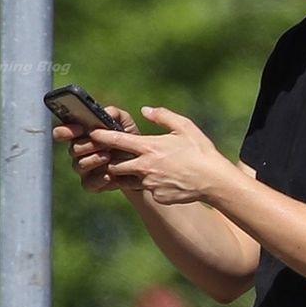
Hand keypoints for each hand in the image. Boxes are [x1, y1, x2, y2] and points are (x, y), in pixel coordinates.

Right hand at [52, 103, 132, 193]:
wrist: (141, 163)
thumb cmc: (128, 139)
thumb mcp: (124, 123)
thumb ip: (114, 113)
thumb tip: (106, 113)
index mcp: (80, 135)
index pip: (62, 132)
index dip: (66, 130)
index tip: (80, 128)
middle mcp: (78, 151)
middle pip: (73, 149)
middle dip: (88, 145)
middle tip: (103, 143)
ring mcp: (84, 168)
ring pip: (79, 165)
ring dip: (94, 160)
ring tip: (108, 156)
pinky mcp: (92, 184)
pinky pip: (88, 184)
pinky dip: (99, 179)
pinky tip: (109, 175)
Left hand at [89, 106, 233, 205]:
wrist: (214, 180)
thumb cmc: (201, 151)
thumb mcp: (184, 127)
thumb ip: (162, 116)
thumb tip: (145, 110)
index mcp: (149, 147)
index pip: (116, 140)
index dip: (100, 136)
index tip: (91, 134)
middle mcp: (145, 167)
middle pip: (114, 166)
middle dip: (112, 162)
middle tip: (115, 157)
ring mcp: (149, 184)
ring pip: (127, 181)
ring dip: (128, 176)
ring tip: (140, 170)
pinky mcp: (157, 196)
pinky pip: (147, 191)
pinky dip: (150, 186)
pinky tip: (164, 180)